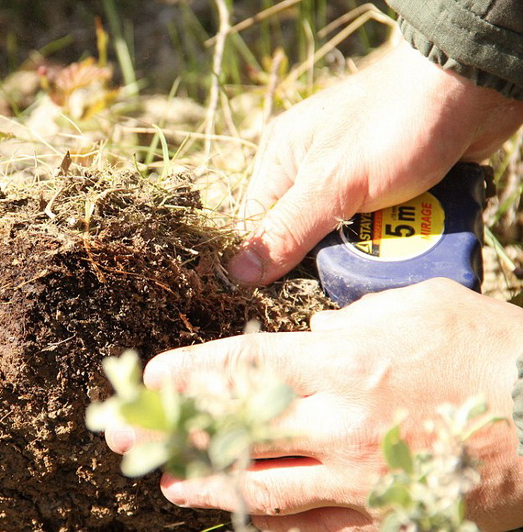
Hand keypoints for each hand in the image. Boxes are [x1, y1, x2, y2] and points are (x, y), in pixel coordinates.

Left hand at [107, 279, 522, 530]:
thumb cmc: (484, 347)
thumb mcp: (412, 308)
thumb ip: (348, 323)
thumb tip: (308, 336)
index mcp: (340, 363)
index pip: (240, 367)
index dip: (186, 374)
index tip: (144, 378)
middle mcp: (336, 424)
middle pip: (233, 427)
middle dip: (171, 429)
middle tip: (121, 436)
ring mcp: (356, 478)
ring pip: (261, 486)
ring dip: (205, 482)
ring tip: (164, 482)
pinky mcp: (382, 516)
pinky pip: (310, 527)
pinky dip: (266, 520)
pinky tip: (234, 515)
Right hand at [229, 41, 522, 284]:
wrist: (471, 87)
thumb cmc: (393, 125)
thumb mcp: (332, 185)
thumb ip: (286, 231)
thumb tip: (237, 273)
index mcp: (281, 158)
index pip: (256, 226)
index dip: (269, 260)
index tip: (289, 289)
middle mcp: (308, 167)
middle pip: (300, 235)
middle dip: (326, 255)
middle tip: (351, 265)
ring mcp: (347, 175)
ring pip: (341, 234)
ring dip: (365, 248)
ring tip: (388, 248)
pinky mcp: (384, 184)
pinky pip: (375, 225)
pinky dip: (390, 236)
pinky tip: (406, 238)